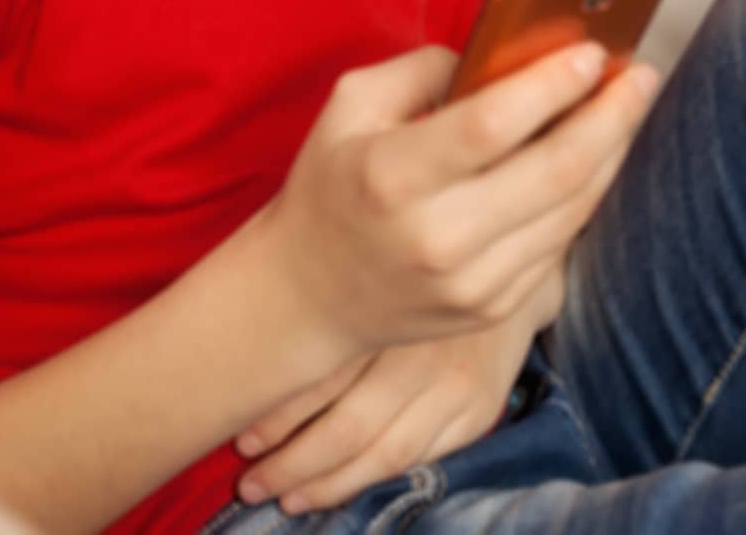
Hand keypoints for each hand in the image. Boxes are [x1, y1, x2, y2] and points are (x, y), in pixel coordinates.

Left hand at [232, 260, 565, 516]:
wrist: (504, 250)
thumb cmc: (412, 248)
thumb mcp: (367, 248)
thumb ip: (325, 294)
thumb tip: (251, 343)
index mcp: (387, 304)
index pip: (324, 375)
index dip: (278, 416)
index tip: (241, 438)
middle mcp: (424, 348)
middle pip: (350, 426)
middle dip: (293, 463)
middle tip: (251, 483)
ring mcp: (458, 384)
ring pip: (386, 454)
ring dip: (329, 483)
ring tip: (285, 498)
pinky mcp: (480, 408)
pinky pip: (421, 456)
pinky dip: (375, 477)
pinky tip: (340, 486)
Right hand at [261, 38, 657, 358]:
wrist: (311, 293)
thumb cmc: (330, 184)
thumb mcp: (350, 104)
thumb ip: (421, 68)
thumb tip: (496, 52)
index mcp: (393, 174)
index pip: (492, 126)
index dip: (551, 87)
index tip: (591, 52)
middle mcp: (436, 235)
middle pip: (553, 171)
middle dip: (609, 116)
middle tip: (638, 74)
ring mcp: (471, 281)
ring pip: (570, 210)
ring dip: (610, 153)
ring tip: (627, 106)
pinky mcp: (493, 309)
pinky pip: (559, 242)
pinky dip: (586, 194)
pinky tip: (596, 156)